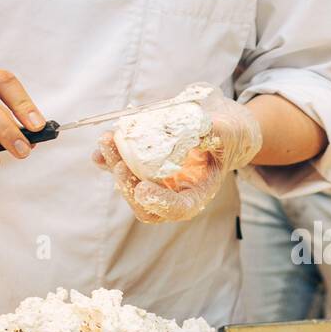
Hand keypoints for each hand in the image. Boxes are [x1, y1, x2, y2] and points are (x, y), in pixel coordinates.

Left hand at [92, 84, 262, 222]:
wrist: (220, 124)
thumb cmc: (229, 132)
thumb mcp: (228, 130)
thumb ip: (212, 132)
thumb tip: (190, 131)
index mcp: (199, 191)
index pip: (180, 208)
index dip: (161, 204)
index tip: (143, 190)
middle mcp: (175, 190)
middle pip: (146, 202)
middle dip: (128, 185)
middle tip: (119, 164)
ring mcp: (156, 180)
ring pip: (129, 184)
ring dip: (114, 165)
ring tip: (107, 141)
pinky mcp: (141, 165)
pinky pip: (122, 166)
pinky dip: (108, 159)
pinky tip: (101, 147)